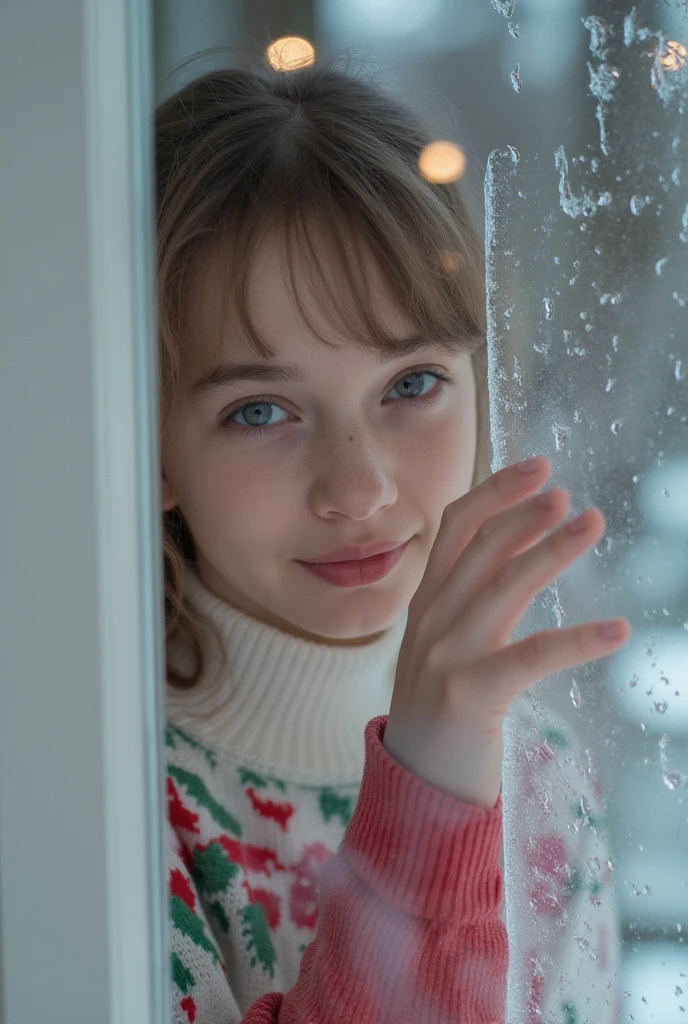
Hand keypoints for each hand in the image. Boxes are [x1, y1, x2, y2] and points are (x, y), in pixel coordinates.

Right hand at [383, 454, 630, 807]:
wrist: (415, 787)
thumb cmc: (442, 714)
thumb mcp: (446, 645)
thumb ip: (471, 600)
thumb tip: (520, 552)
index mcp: (426, 602)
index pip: (456, 527)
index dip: (496, 491)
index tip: (537, 467)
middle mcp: (431, 619)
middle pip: (479, 546)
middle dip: (525, 511)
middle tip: (566, 490)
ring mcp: (446, 655)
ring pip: (504, 586)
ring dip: (552, 551)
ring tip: (592, 523)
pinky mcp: (470, 696)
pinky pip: (532, 656)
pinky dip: (579, 640)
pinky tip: (619, 630)